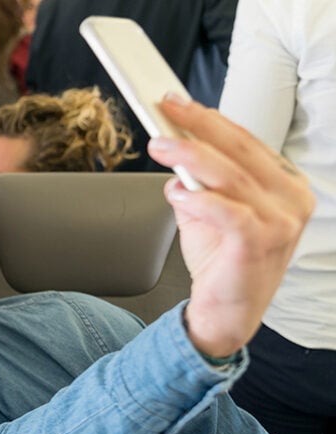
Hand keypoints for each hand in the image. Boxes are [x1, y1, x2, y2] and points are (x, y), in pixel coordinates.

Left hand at [148, 94, 313, 357]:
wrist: (227, 313)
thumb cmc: (222, 261)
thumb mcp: (208, 211)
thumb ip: (198, 181)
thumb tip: (175, 152)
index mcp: (285, 185)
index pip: (246, 142)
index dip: (210, 120)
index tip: (177, 104)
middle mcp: (290, 199)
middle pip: (240, 149)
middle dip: (198, 125)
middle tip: (164, 110)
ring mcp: (281, 222)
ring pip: (231, 174)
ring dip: (189, 155)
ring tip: (159, 146)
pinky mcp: (260, 243)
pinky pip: (228, 211)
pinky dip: (199, 198)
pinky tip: (177, 194)